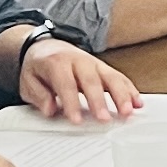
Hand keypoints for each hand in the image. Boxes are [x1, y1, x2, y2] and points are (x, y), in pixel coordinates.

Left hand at [12, 35, 141, 122]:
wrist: (46, 46)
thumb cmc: (39, 66)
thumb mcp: (28, 80)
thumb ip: (39, 95)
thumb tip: (50, 109)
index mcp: (57, 62)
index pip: (66, 83)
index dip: (72, 102)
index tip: (76, 120)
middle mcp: (79, 61)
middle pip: (92, 80)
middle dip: (99, 100)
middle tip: (104, 119)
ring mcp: (94, 63)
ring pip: (111, 77)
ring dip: (121, 95)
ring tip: (127, 111)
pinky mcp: (104, 68)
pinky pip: (119, 78)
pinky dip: (129, 90)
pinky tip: (137, 103)